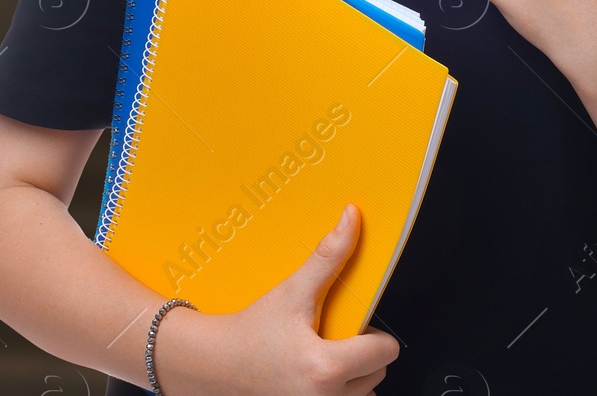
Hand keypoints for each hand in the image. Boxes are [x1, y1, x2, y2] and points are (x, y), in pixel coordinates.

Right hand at [150, 203, 398, 395]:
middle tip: (330, 340)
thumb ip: (328, 257)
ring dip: (351, 381)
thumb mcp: (292, 291)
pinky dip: (335, 395)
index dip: (374, 335)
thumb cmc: (250, 332)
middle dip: (360, 356)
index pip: (384, 353)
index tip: (355, 328)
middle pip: (377, 375)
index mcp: (325, 369)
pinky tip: (311, 380)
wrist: (212, 365)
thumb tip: (351, 219)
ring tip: (320, 362)